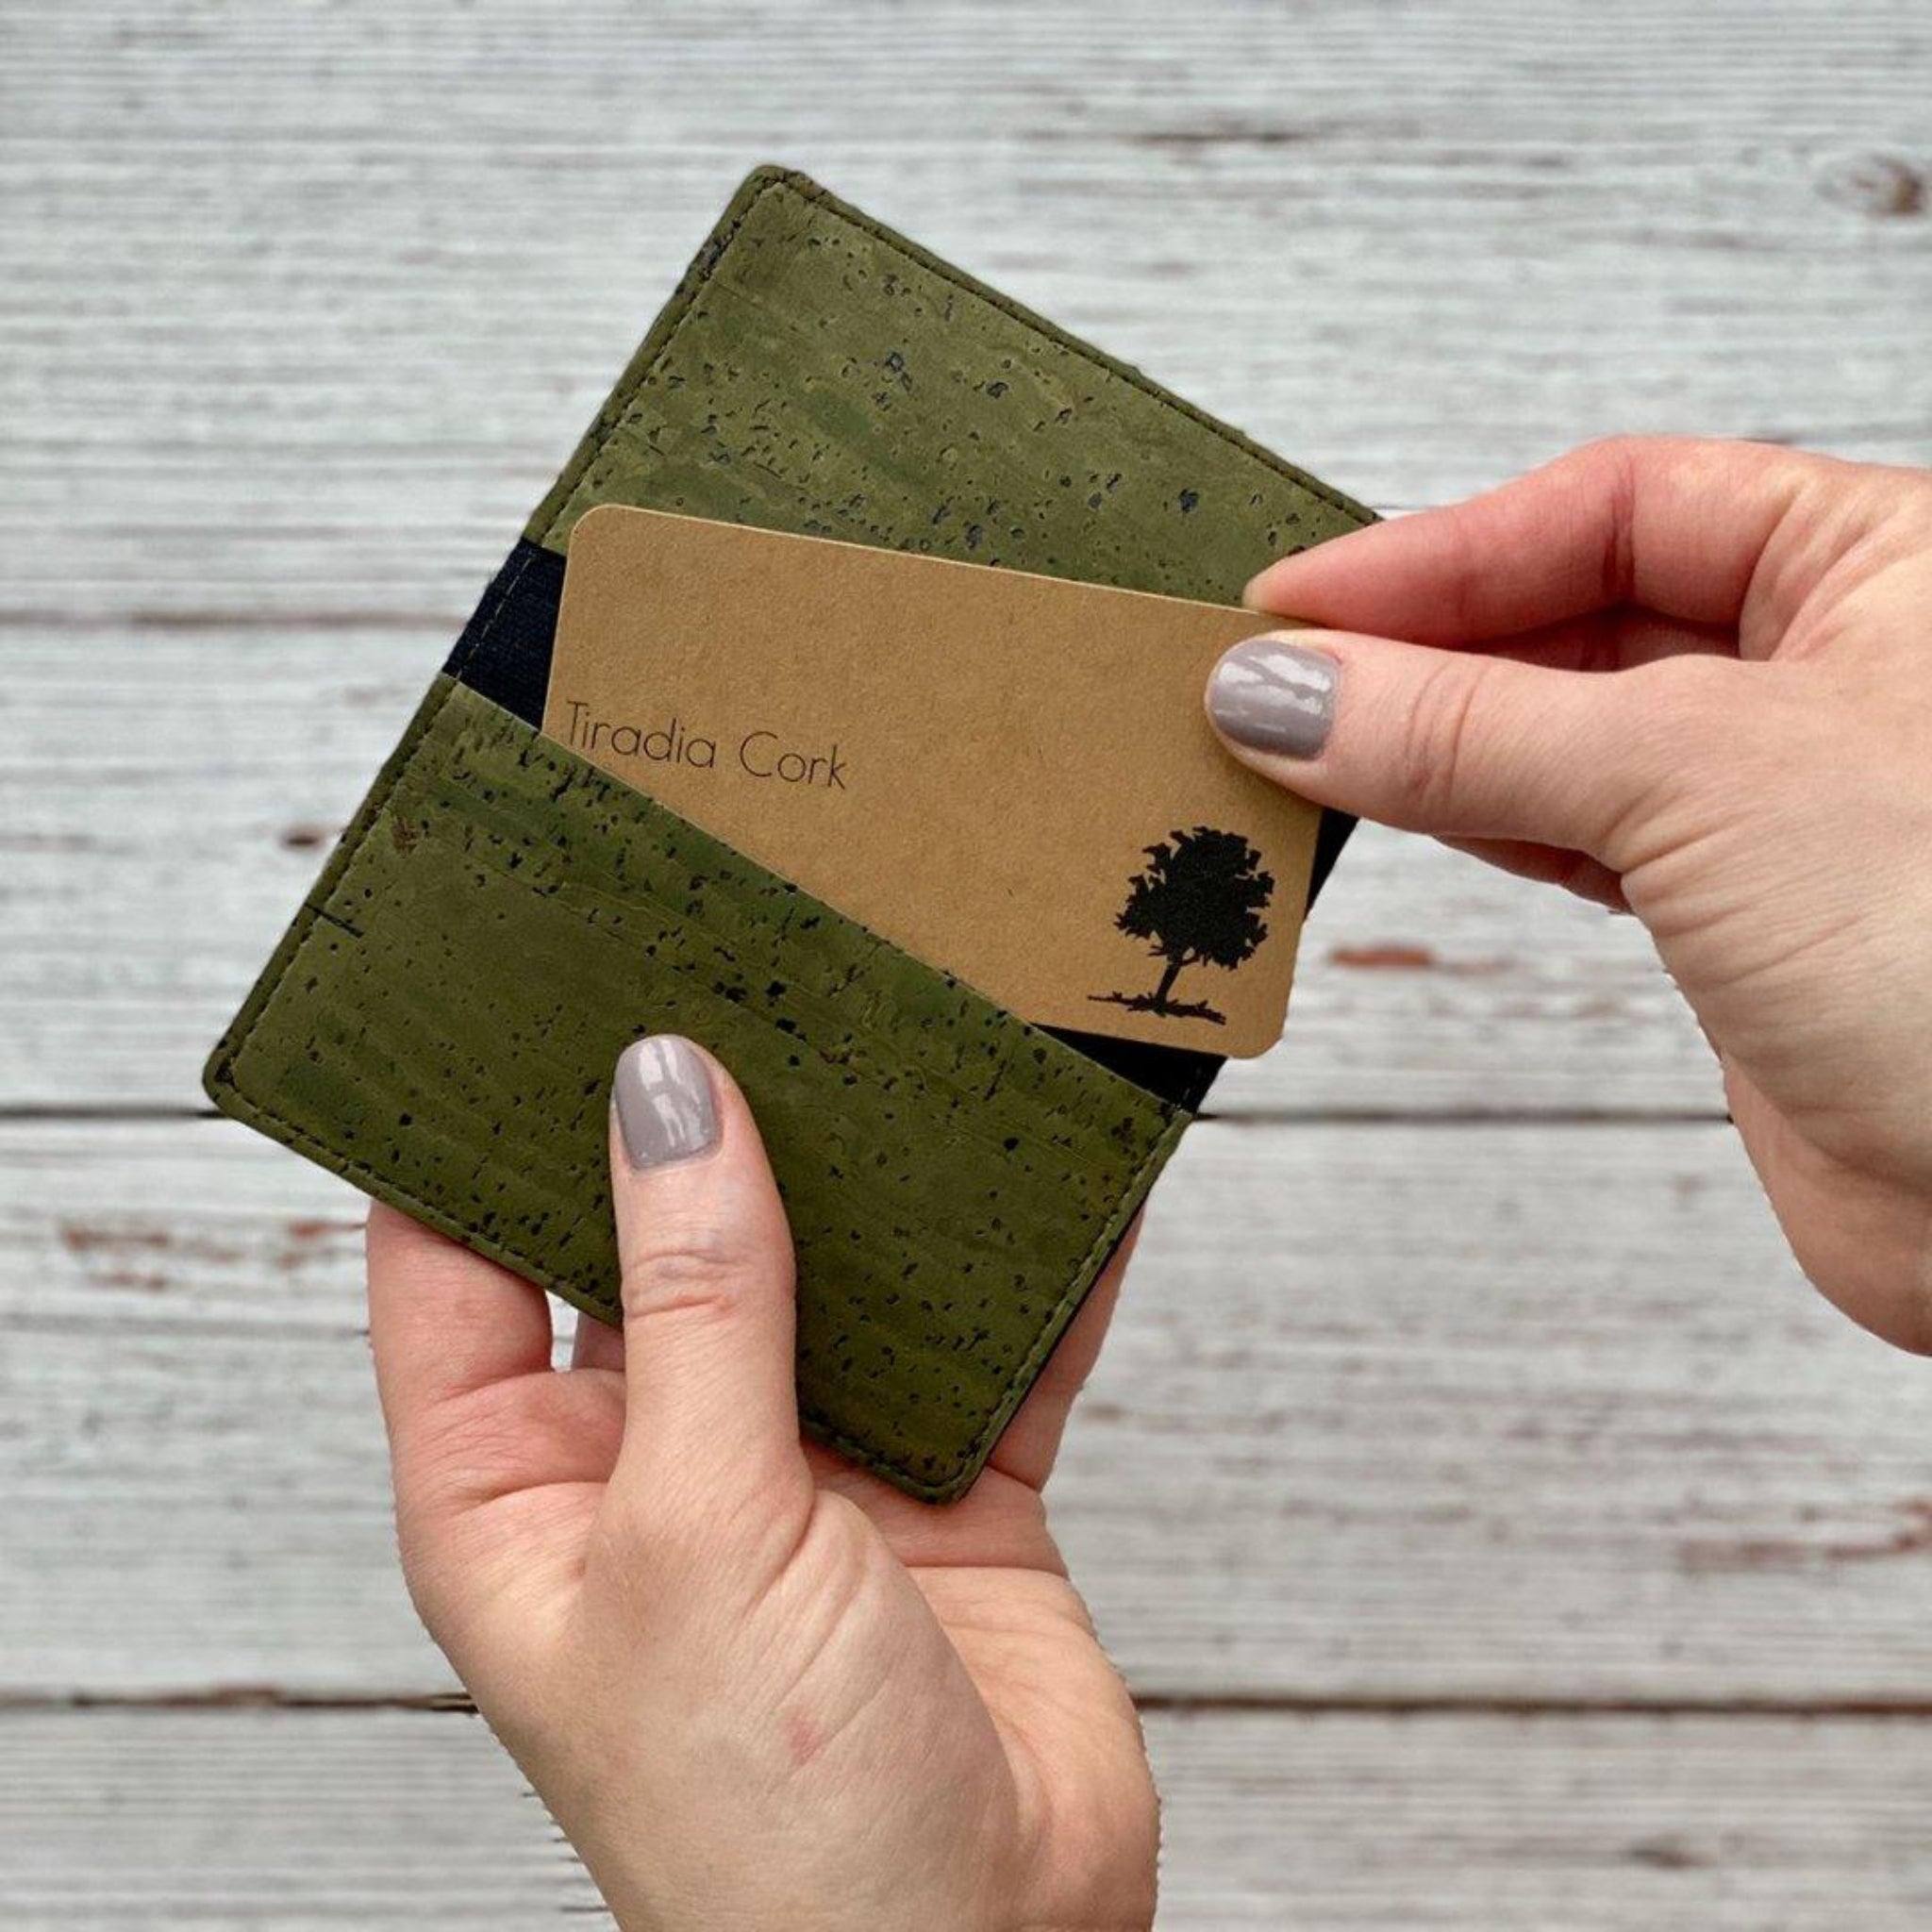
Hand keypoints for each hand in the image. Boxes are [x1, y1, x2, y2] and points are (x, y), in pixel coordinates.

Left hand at [366, 1035, 1156, 1931]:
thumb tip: (667, 1095)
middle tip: (739, 961)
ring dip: (873, 1179)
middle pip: (660, 1239)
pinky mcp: (946, 1488)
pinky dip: (1029, 1267)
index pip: (452, 1260)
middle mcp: (657, 1460)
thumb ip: (695, 1305)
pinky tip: (1059, 1172)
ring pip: (831, 1274)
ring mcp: (807, 1471)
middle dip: (703, 1118)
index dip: (466, 1122)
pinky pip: (989, 1344)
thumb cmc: (767, 1829)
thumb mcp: (697, 1534)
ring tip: (900, 1031)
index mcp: (521, 1486)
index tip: (514, 978)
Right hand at [1212, 436, 1931, 1350]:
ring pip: (1563, 730)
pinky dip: (1472, 820)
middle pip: (1577, 612)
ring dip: (1425, 738)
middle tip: (1270, 682)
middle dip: (1418, 646)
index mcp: (1881, 564)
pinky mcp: (1735, 915)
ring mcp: (1778, 796)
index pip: (1617, 506)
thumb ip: (1468, 728)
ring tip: (1293, 746)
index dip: (1441, 551)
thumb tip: (1288, 690)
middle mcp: (1833, 666)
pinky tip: (1385, 807)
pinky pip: (1573, 833)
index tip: (1294, 605)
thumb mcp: (1693, 775)